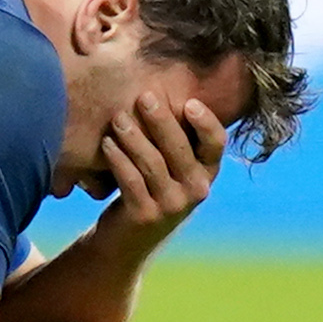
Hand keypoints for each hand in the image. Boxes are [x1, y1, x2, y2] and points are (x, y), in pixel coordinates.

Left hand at [97, 91, 224, 237]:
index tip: (189, 102)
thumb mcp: (171, 165)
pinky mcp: (147, 216)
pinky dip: (118, 160)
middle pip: (181, 149)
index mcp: (207, 172)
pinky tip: (106, 143)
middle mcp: (197, 189)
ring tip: (117, 118)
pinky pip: (132, 182)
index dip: (206, 123)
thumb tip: (160, 83)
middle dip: (161, 121)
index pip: (216, 143)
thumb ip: (174, 135)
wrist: (126, 238)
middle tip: (144, 96)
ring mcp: (173, 205)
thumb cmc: (150, 188)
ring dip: (133, 137)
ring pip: (153, 164)